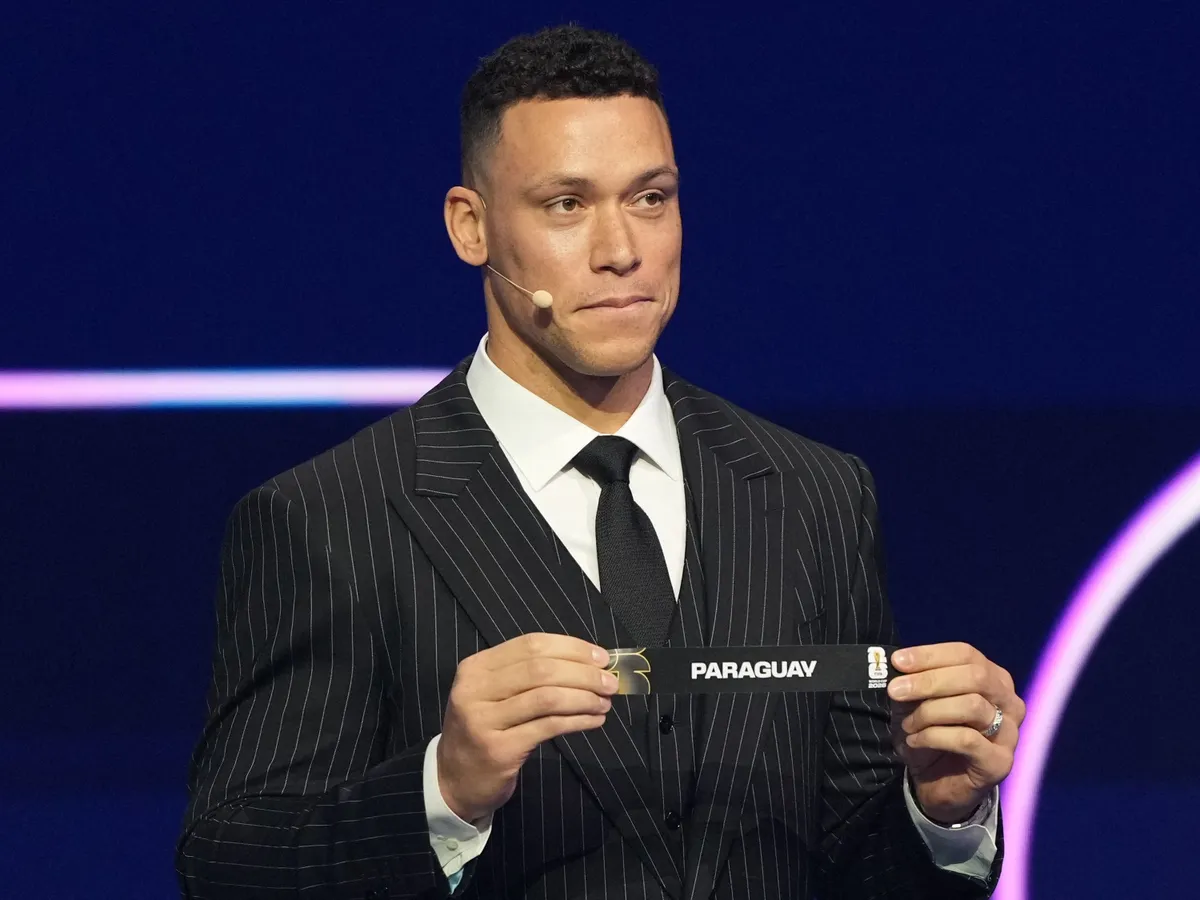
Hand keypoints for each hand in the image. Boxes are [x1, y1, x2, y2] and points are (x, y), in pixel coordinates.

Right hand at [437, 632, 617, 822]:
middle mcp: (475, 689)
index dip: (571, 648)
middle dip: (583, 673)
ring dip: (584, 697)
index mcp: (476, 667)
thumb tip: (588, 661)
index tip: (601, 656)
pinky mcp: (499, 749)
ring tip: (605, 702)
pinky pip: (548, 727)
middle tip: (610, 681)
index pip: (531, 644)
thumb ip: (529, 674)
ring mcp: (484, 720)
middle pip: (541, 669)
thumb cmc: (483, 730)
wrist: (452, 780)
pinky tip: (594, 721)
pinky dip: (578, 721)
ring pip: (547, 697)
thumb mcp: (493, 694)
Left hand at [888, 642, 1024, 823]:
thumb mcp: (918, 701)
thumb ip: (915, 680)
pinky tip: (916, 741)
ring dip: (929, 712)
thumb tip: (900, 663)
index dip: (930, 654)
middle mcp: (1009, 702)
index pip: (966, 654)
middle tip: (895, 690)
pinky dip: (934, 736)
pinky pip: (966, 739)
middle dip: (929, 680)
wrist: (936, 784)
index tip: (897, 661)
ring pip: (971, 706)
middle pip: (974, 676)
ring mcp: (1009, 733)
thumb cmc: (931, 734)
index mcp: (993, 678)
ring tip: (907, 724)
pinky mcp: (1000, 762)